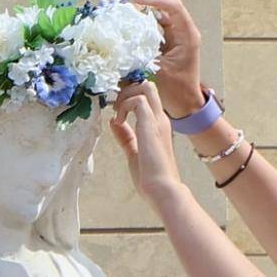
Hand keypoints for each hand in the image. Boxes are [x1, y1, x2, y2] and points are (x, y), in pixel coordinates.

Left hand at [110, 83, 186, 212]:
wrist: (162, 189)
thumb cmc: (151, 177)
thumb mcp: (134, 152)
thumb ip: (125, 136)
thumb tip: (114, 122)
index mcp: (158, 125)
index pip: (147, 98)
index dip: (130, 96)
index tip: (116, 109)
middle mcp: (160, 119)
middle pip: (147, 86)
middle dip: (127, 90)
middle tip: (115, 106)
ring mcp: (157, 120)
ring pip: (144, 87)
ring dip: (125, 96)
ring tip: (116, 113)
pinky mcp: (151, 124)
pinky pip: (137, 100)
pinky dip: (124, 106)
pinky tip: (118, 121)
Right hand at [132, 0, 205, 118]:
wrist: (186, 105)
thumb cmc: (177, 91)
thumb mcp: (158, 72)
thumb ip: (143, 55)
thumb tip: (123, 44)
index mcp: (187, 36)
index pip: (173, 7)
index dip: (154, 0)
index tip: (135, 0)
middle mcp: (184, 32)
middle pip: (166, 8)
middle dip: (147, 4)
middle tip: (127, 6)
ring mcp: (178, 38)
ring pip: (160, 18)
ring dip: (144, 15)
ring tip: (126, 15)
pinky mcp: (170, 44)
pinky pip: (157, 30)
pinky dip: (144, 28)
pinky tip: (131, 29)